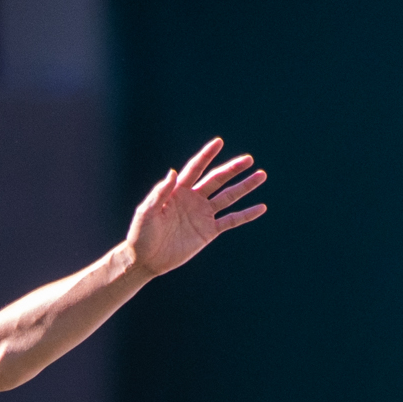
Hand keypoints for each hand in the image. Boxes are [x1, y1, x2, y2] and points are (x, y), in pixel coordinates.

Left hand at [124, 139, 269, 279]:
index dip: (206, 155)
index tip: (218, 142)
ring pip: (228, 197)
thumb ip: (159, 192)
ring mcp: (203, 215)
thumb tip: (172, 172)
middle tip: (248, 159)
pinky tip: (261, 208)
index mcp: (177, 191)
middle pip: (217, 180)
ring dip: (244, 186)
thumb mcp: (146, 212)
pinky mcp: (209, 232)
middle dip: (233, 169)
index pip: (195, 168)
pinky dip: (246, 215)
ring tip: (261, 175)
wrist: (146, 260)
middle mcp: (193, 199)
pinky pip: (231, 221)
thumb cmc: (141, 234)